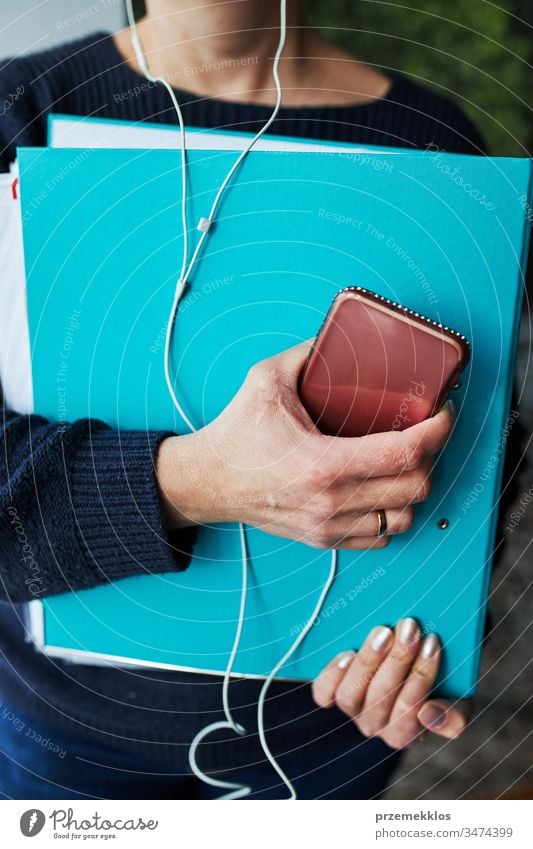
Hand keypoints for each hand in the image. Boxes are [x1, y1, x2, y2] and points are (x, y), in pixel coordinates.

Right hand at [157, 341, 453, 544]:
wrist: (208, 482)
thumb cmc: (236, 435)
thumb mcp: (266, 381)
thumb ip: (306, 353)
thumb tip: (338, 337)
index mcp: (324, 464)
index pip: (406, 453)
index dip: (437, 431)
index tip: (442, 412)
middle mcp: (332, 502)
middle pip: (416, 486)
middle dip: (431, 456)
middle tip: (423, 432)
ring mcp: (330, 525)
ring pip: (405, 518)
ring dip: (413, 488)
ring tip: (405, 462)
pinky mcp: (325, 538)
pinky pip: (383, 537)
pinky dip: (393, 514)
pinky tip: (385, 489)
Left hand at [312, 620, 471, 748]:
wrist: (409, 655)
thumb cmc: (437, 680)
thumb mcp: (457, 699)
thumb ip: (455, 716)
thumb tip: (428, 715)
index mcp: (408, 732)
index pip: (409, 715)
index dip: (421, 677)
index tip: (432, 642)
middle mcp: (377, 726)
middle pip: (381, 699)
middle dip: (398, 660)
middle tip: (410, 627)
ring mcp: (352, 710)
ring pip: (351, 696)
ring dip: (369, 661)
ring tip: (383, 631)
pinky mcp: (331, 695)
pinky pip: (324, 693)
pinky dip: (333, 675)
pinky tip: (347, 653)